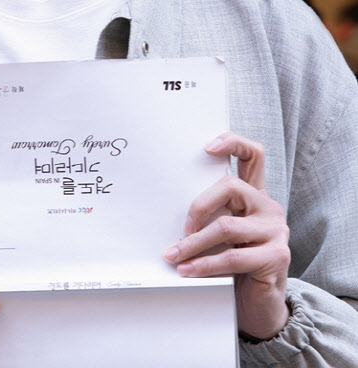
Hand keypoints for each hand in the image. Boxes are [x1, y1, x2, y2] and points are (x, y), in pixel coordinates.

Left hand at [162, 132, 290, 340]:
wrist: (260, 304)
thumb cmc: (235, 264)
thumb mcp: (223, 234)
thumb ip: (211, 215)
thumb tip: (170, 209)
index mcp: (255, 195)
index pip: (253, 156)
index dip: (232, 143)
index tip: (207, 147)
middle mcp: (268, 207)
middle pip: (229, 186)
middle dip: (198, 206)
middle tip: (181, 228)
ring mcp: (276, 230)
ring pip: (226, 226)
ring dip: (193, 244)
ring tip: (173, 256)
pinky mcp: (277, 256)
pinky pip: (233, 257)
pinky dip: (205, 265)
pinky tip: (189, 271)